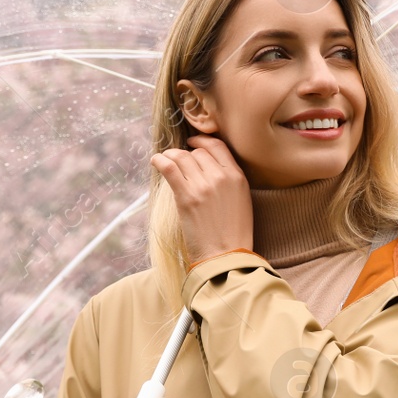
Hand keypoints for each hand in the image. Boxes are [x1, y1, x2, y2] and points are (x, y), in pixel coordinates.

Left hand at [150, 134, 254, 263]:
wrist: (226, 256)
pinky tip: (156, 161)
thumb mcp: (241, 201)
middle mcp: (221, 177)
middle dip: (186, 154)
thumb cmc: (233, 233)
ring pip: (181, 156)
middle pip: (197, 152)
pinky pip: (168, 167)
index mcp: (237, 177)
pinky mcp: (186, 196)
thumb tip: (208, 168)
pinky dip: (159, 160)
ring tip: (164, 160)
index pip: (217, 146)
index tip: (192, 144)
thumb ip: (229, 181)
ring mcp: (203, 185)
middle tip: (177, 161)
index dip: (202, 142)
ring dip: (170, 156)